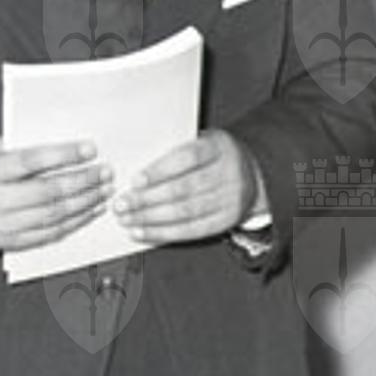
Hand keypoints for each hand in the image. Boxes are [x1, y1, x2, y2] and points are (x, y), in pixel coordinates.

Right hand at [0, 137, 112, 251]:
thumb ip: (16, 147)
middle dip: (83, 181)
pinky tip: (87, 212)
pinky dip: (72, 224)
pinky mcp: (5, 243)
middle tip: (105, 172)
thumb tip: (59, 142)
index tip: (89, 149)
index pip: (31, 162)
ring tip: (103, 191)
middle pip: (48, 193)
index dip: (64, 155)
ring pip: (52, 217)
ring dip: (84, 204)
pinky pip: (46, 235)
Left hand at [112, 131, 259, 245]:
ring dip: (151, 218)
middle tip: (122, 204)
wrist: (254, 174)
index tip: (135, 181)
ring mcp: (230, 199)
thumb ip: (177, 150)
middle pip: (183, 189)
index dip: (160, 170)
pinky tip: (144, 232)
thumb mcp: (204, 142)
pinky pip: (191, 231)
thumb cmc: (217, 156)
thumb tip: (137, 165)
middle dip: (147, 199)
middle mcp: (228, 173)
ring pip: (185, 212)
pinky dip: (164, 233)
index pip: (188, 158)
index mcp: (220, 147)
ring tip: (128, 219)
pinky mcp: (227, 221)